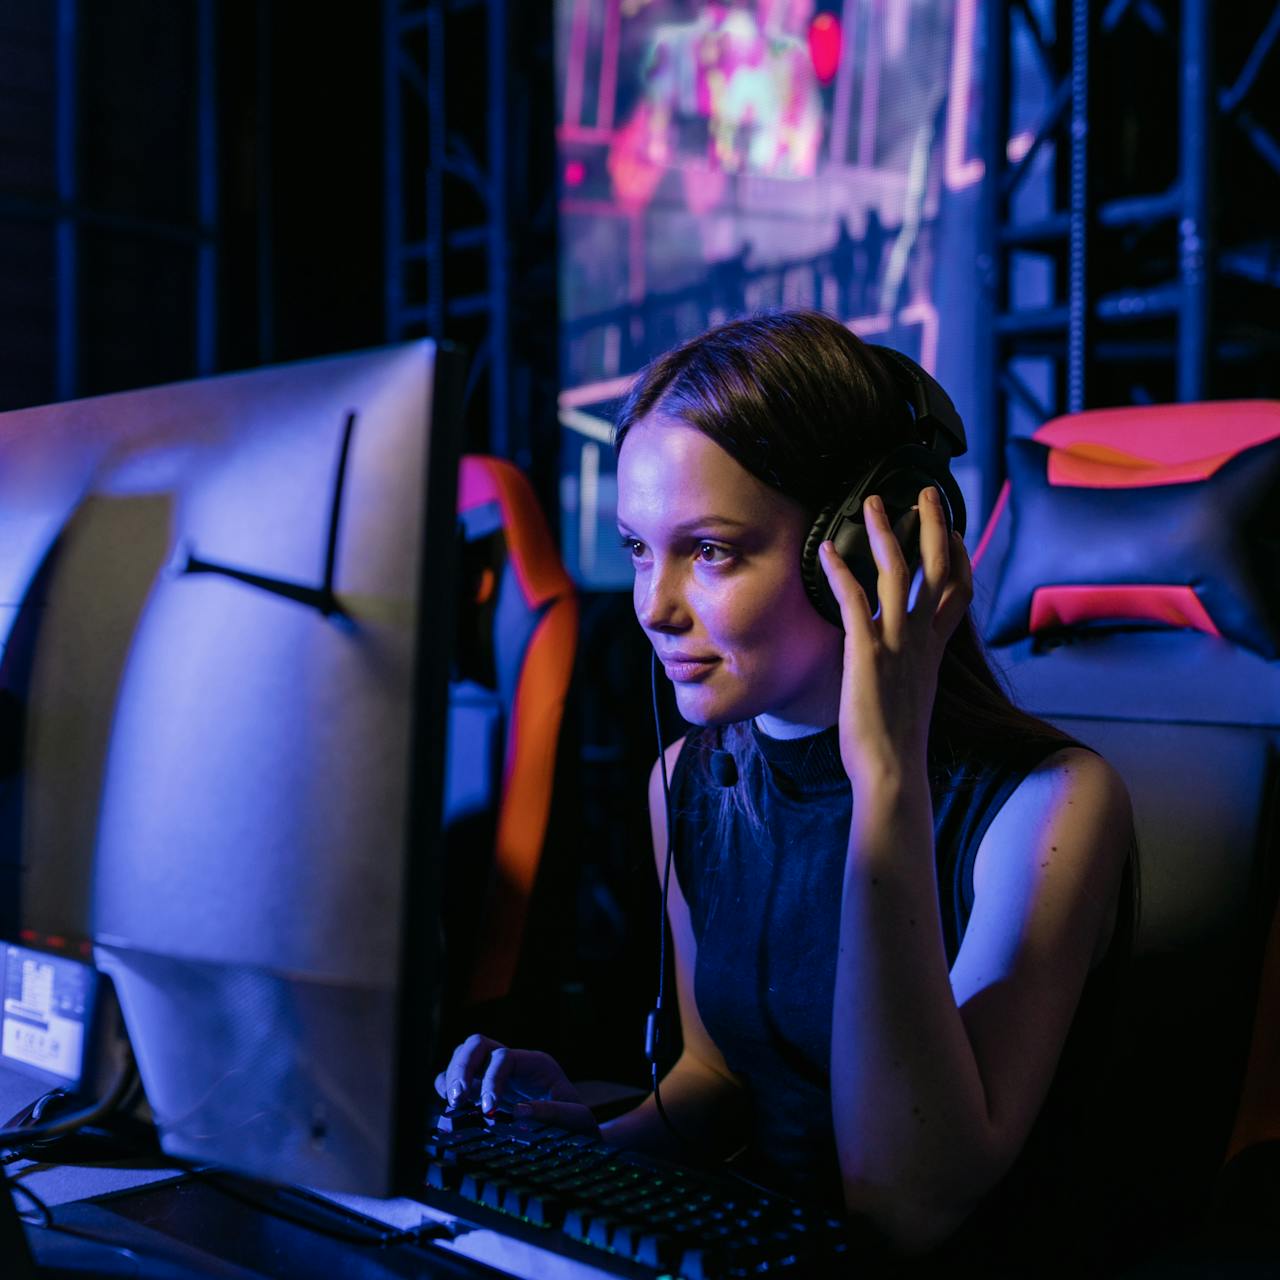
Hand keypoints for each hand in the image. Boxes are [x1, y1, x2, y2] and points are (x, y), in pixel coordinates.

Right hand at [435, 1034, 598, 1132]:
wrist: (577, 1134)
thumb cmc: (579, 1126)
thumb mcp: (578, 1120)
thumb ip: (555, 1114)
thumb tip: (519, 1111)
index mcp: (537, 1064)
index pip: (504, 1057)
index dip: (491, 1080)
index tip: (488, 1111)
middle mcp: (514, 1063)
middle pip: (478, 1044)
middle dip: (462, 1068)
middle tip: (457, 1100)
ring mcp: (497, 1074)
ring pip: (464, 1054)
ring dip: (452, 1075)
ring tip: (453, 1104)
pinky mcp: (485, 1089)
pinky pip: (458, 1076)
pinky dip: (447, 1086)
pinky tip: (450, 1106)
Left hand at [817, 486, 971, 789]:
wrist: (893, 773)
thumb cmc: (895, 744)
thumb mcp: (911, 696)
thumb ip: (907, 668)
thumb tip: (892, 659)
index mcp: (935, 651)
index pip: (958, 591)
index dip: (958, 555)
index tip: (952, 528)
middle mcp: (922, 640)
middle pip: (939, 568)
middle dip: (934, 524)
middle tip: (927, 492)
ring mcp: (897, 644)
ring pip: (898, 572)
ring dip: (884, 532)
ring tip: (871, 503)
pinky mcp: (868, 653)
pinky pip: (853, 600)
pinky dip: (839, 571)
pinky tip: (825, 551)